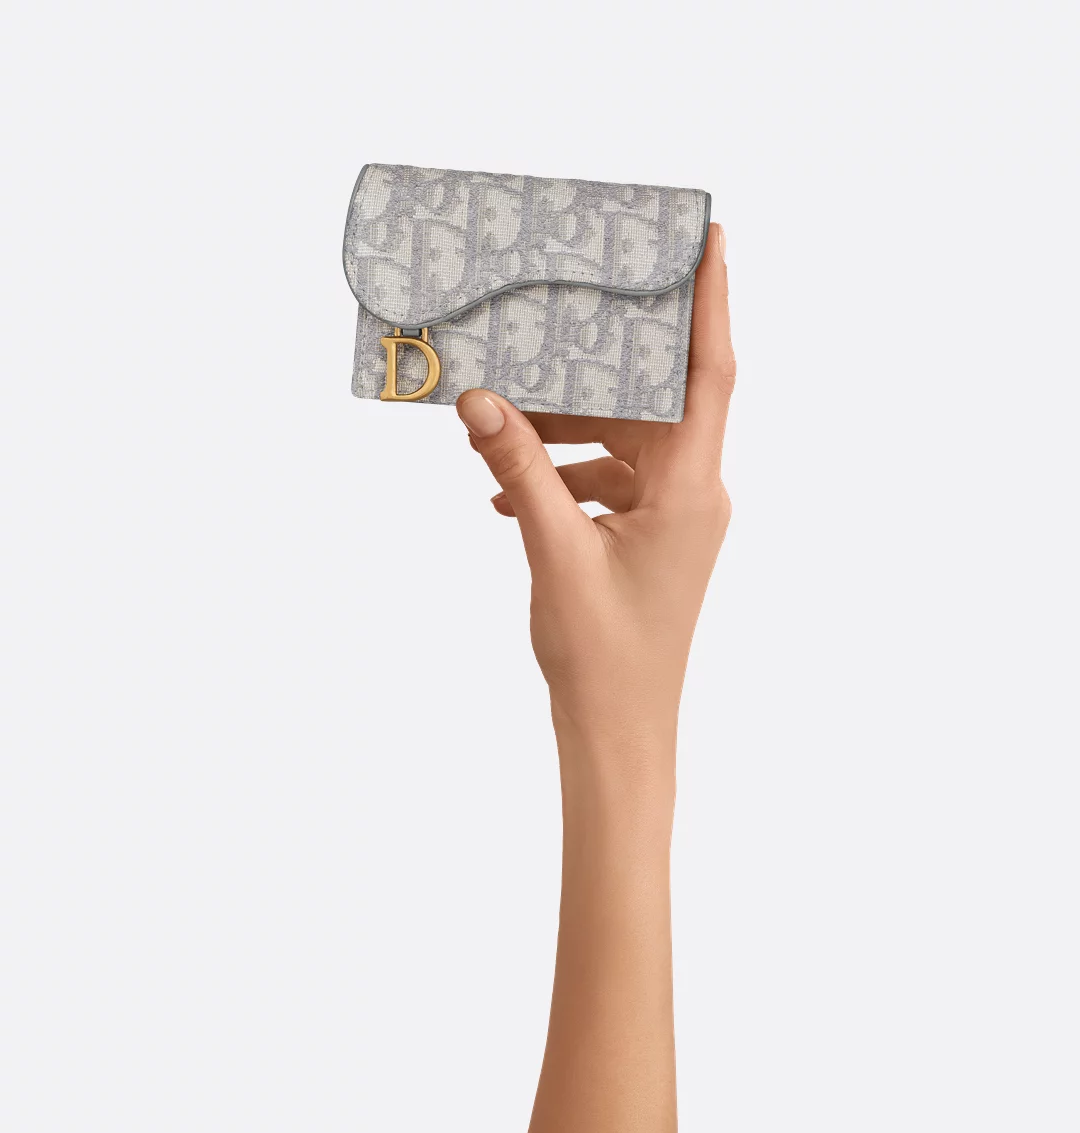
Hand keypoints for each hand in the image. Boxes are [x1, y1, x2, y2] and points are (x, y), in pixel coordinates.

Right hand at [456, 224, 734, 744]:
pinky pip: (606, 480)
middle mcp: (692, 493)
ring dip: (564, 430)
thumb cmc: (603, 656)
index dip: (710, 301)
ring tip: (500, 423)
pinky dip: (560, 474)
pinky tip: (504, 490)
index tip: (709, 236)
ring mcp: (671, 515)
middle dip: (598, 366)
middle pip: (651, 400)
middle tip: (556, 318)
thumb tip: (479, 403)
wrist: (618, 731)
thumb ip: (518, 472)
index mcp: (692, 489)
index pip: (709, 375)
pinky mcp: (646, 536)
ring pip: (621, 441)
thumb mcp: (553, 553)